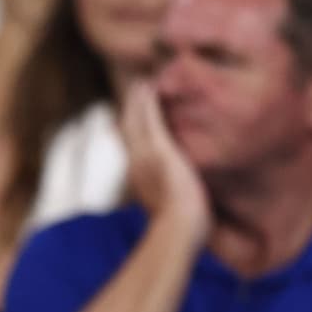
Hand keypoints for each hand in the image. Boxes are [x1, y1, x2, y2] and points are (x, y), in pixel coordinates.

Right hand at [121, 79, 208, 244]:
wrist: (178, 228)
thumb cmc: (183, 229)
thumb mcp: (176, 213)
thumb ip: (175, 203)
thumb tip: (179, 208)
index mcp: (141, 177)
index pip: (133, 147)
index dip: (133, 129)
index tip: (134, 116)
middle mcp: (136, 164)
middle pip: (128, 130)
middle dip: (131, 110)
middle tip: (135, 88)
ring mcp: (145, 156)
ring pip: (135, 121)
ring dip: (136, 101)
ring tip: (140, 83)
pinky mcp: (159, 150)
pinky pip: (150, 119)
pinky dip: (147, 102)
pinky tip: (149, 86)